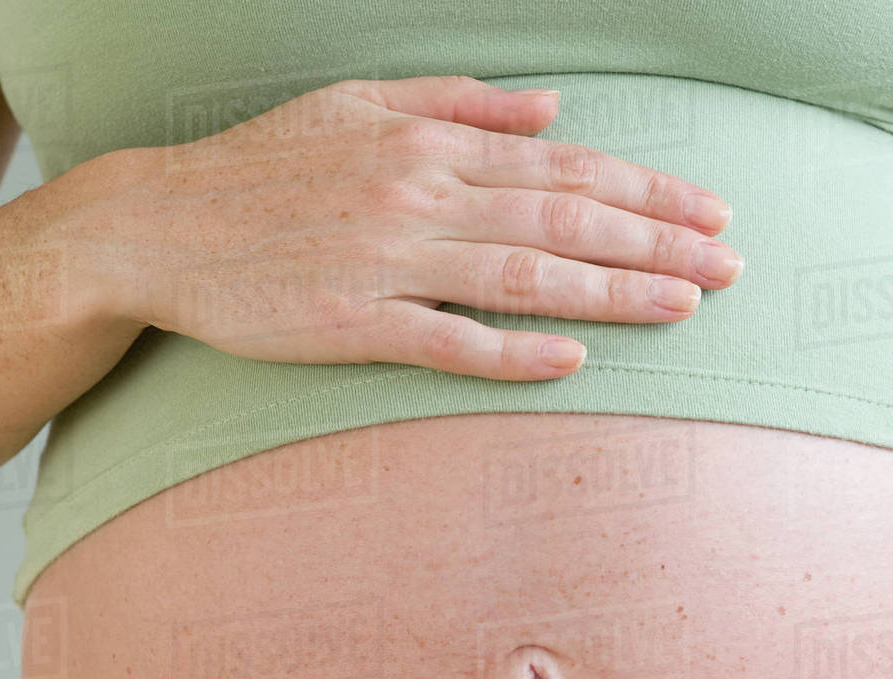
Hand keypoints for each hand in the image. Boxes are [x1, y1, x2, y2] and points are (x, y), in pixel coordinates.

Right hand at [107, 75, 741, 376]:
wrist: (160, 225)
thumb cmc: (264, 169)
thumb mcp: (358, 104)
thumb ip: (460, 102)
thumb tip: (550, 107)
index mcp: (429, 144)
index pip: (565, 166)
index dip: (647, 191)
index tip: (710, 213)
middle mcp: (420, 195)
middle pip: (564, 216)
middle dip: (658, 241)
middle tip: (732, 265)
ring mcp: (387, 262)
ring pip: (524, 274)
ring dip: (611, 291)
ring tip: (685, 305)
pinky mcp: (351, 324)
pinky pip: (448, 341)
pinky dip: (513, 352)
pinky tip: (571, 361)